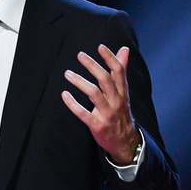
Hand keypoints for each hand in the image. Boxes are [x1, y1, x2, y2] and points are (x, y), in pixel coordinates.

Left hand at [62, 44, 141, 164]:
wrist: (125, 142)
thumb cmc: (121, 112)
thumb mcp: (123, 92)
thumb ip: (121, 70)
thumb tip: (124, 49)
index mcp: (122, 92)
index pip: (119, 72)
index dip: (110, 58)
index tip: (100, 47)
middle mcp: (116, 101)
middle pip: (105, 80)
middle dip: (93, 66)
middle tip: (80, 55)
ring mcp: (107, 114)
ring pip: (94, 94)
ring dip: (80, 82)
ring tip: (67, 73)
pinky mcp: (98, 126)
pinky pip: (84, 114)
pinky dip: (73, 104)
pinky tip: (64, 95)